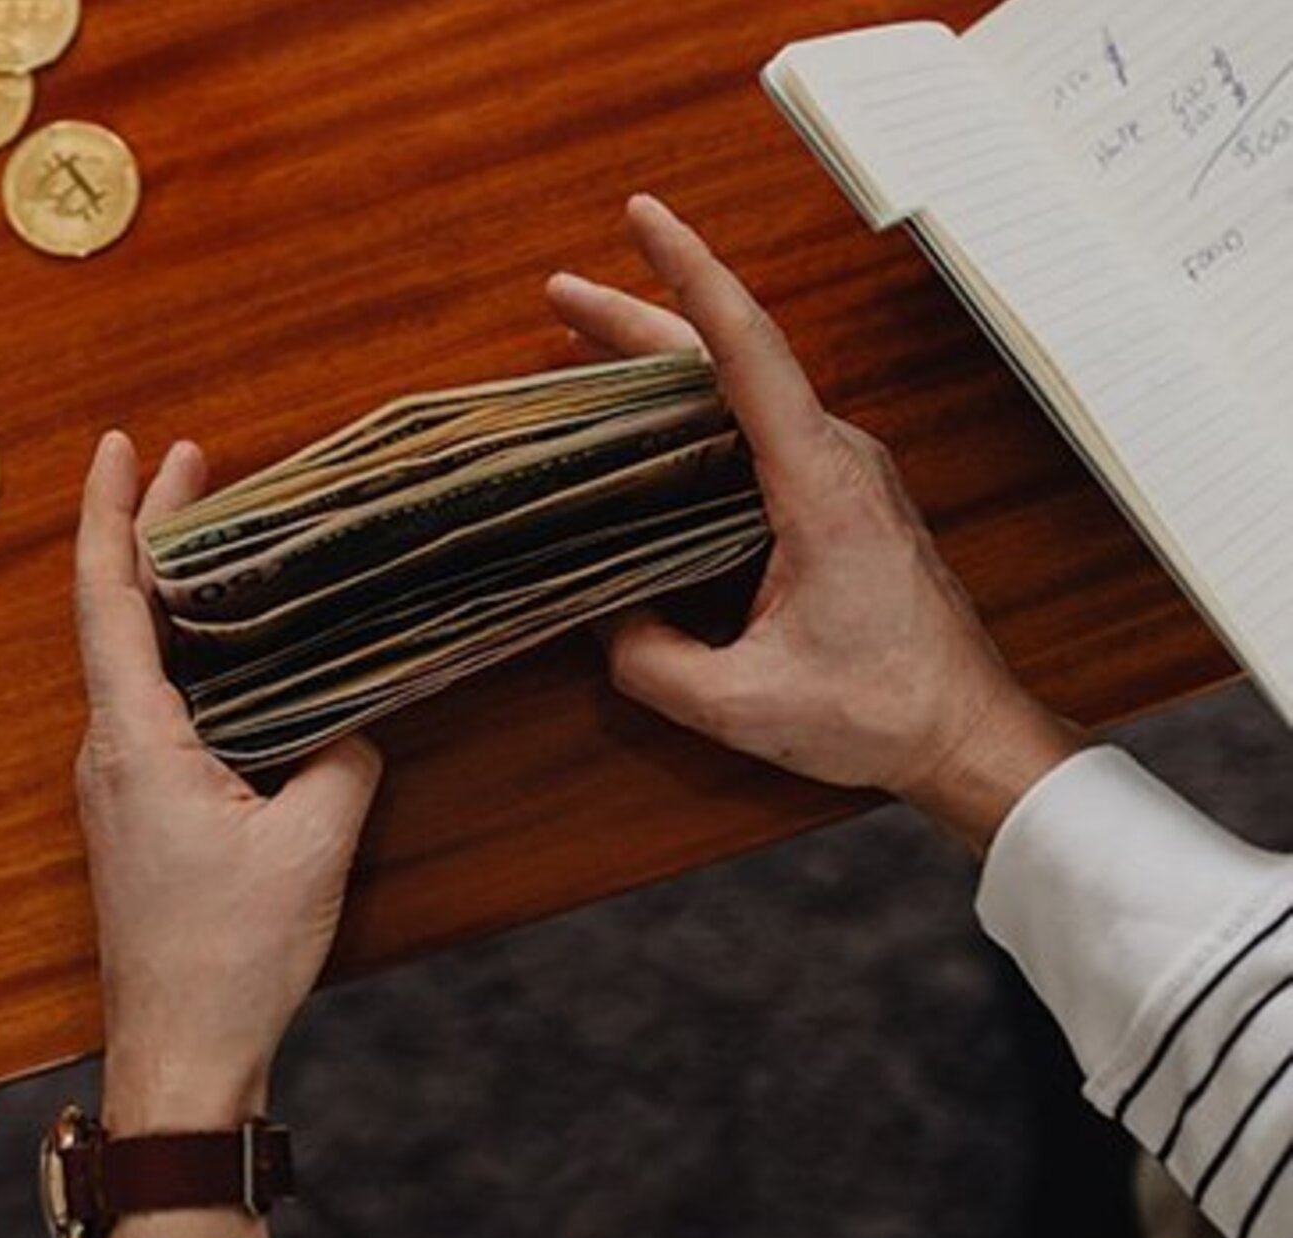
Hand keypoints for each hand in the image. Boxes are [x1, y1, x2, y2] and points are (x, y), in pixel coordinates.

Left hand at [72, 431, 381, 1237]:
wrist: (181, 1056)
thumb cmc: (232, 956)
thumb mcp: (315, 844)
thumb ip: (344, 759)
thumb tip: (357, 721)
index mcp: (136, 743)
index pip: (108, 601)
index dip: (110, 514)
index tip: (121, 447)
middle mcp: (108, 752)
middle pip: (117, 617)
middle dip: (150, 533)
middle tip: (192, 464)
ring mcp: (115, 785)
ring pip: (133, 664)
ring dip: (171, 598)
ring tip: (219, 541)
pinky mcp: (136, 814)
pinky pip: (153, 710)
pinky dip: (186, 659)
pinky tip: (232, 654)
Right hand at [547, 196, 1083, 845]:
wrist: (968, 732)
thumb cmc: (875, 712)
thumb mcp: (738, 704)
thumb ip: (648, 661)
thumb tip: (598, 617)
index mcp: (817, 484)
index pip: (746, 352)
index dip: (688, 274)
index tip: (642, 215)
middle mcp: (836, 457)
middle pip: (730, 357)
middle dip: (639, 318)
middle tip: (560, 294)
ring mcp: (843, 471)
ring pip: (743, 390)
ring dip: (663, 364)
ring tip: (582, 350)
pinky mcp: (840, 496)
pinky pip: (757, 429)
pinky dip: (693, 411)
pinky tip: (645, 427)